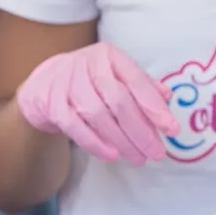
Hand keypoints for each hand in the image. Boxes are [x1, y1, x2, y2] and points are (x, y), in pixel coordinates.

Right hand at [15, 41, 178, 163]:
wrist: (43, 82)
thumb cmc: (90, 80)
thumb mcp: (117, 74)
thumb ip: (143, 85)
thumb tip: (168, 97)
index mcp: (111, 56)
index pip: (138, 82)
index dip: (156, 108)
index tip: (172, 129)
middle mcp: (88, 65)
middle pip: (119, 102)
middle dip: (141, 131)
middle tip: (157, 153)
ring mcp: (67, 83)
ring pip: (98, 116)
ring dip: (121, 141)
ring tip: (138, 158)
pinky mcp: (51, 103)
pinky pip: (75, 127)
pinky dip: (95, 144)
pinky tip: (112, 155)